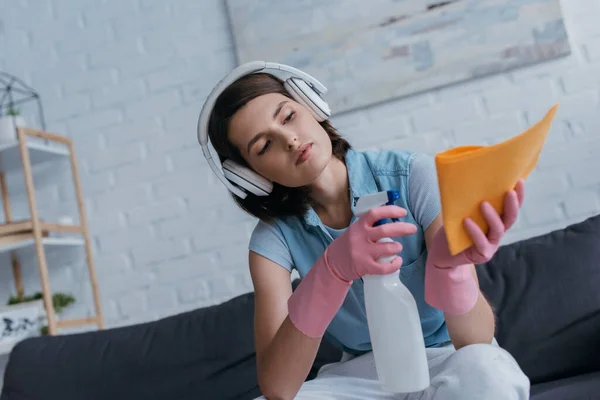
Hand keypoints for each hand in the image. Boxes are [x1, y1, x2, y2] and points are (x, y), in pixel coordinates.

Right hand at [287, 204, 416, 337]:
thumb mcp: (356, 230)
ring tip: (397, 248)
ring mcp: (362, 252)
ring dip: (397, 247)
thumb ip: (370, 225)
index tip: (403, 212)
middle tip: (412, 229)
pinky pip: (384, 267)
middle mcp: (360, 237)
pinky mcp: (364, 266)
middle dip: (402, 228)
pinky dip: (395, 264)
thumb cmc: (350, 244)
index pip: (375, 213)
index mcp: (359, 225)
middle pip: (384, 230)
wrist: (333, 263)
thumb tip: (393, 217)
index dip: (390, 211)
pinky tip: (397, 262)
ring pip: (387, 248)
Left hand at [430, 179, 524, 268]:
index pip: (511, 207)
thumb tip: (468, 177)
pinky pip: (481, 242)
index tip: (519, 180)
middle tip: (509, 191)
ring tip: (483, 204)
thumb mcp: (461, 212)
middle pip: (511, 218)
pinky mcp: (482, 254)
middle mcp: (497, 232)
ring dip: (492, 216)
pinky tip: (466, 221)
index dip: (518, 195)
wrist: (443, 254)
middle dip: (512, 204)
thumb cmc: (453, 230)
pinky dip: (475, 230)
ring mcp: (491, 245)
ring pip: (498, 229)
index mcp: (496, 220)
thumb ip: (469, 200)